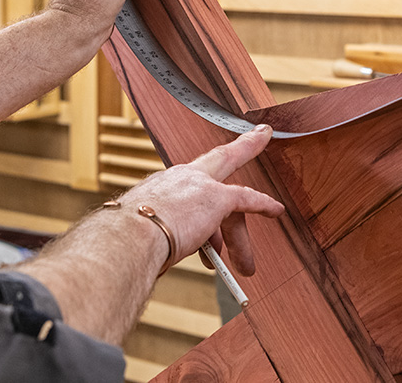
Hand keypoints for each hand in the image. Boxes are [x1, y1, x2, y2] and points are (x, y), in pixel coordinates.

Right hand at [113, 126, 286, 255]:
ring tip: (245, 265)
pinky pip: (247, 199)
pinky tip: (276, 210)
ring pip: (231, 203)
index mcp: (158, 186)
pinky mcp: (216, 197)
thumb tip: (165, 252)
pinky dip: (263, 204)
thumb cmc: (126, 241)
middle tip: (258, 136)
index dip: (200, 172)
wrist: (126, 239)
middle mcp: (178, 177)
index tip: (205, 170)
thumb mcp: (142, 234)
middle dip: (241, 146)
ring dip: (238, 237)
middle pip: (217, 161)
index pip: (184, 177)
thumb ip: (159, 235)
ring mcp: (199, 184)